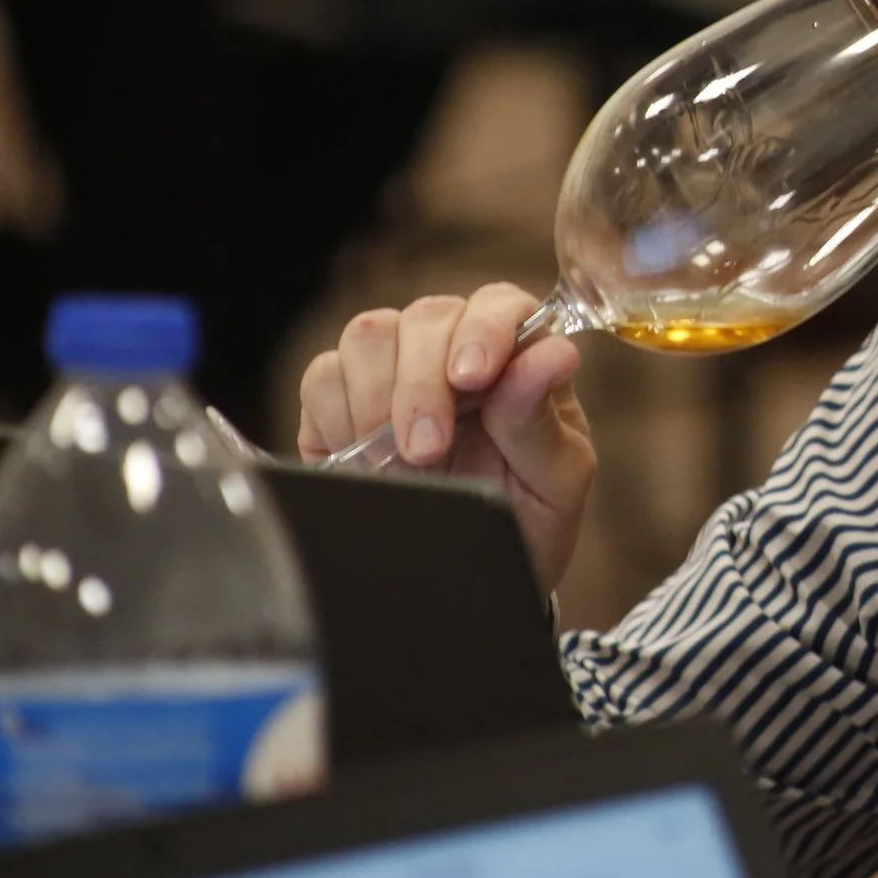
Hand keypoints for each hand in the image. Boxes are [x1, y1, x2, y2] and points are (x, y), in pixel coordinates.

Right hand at [298, 286, 593, 596]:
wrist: (471, 572)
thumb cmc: (527, 519)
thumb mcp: (554, 483)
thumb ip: (544, 420)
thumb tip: (554, 355)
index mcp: (519, 357)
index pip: (502, 304)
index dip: (485, 329)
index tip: (473, 376)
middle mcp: (455, 348)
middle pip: (427, 317)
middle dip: (423, 383)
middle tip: (428, 450)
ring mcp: (396, 368)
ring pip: (370, 334)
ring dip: (378, 397)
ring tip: (400, 462)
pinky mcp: (341, 400)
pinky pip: (323, 376)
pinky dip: (337, 416)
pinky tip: (364, 461)